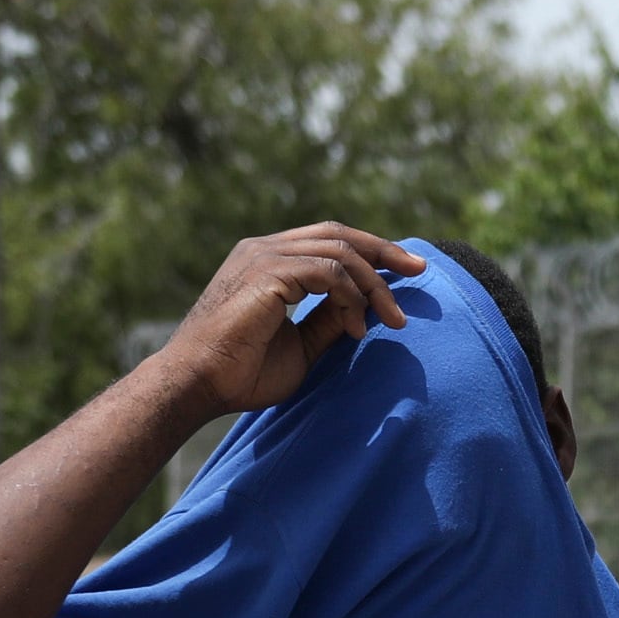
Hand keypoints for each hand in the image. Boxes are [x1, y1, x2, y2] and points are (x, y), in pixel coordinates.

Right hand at [152, 223, 425, 420]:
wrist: (198, 384)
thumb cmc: (241, 373)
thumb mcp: (301, 345)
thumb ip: (329, 320)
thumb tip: (364, 307)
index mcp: (268, 260)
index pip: (329, 241)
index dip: (370, 252)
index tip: (406, 271)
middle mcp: (264, 249)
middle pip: (339, 234)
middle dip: (384, 251)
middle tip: (420, 270)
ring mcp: (263, 256)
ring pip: (339, 251)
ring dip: (374, 285)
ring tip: (394, 319)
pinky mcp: (267, 273)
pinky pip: (328, 270)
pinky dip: (351, 296)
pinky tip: (358, 328)